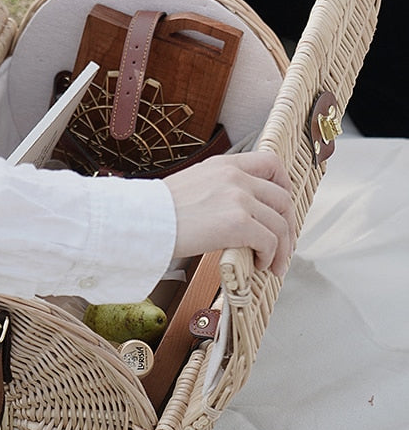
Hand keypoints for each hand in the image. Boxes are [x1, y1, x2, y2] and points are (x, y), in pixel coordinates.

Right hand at [164, 150, 294, 277]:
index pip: (271, 164)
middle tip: (284, 245)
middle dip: (288, 226)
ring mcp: (238, 198)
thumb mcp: (193, 184)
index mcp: (224, 164)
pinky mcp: (237, 223)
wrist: (141, 220)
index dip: (284, 187)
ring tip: (273, 265)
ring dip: (282, 249)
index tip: (282, 209)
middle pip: (282, 198)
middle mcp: (235, 176)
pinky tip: (259, 265)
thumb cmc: (159, 210)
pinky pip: (270, 241)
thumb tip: (237, 213)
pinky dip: (270, 257)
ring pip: (280, 224)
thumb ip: (219, 189)